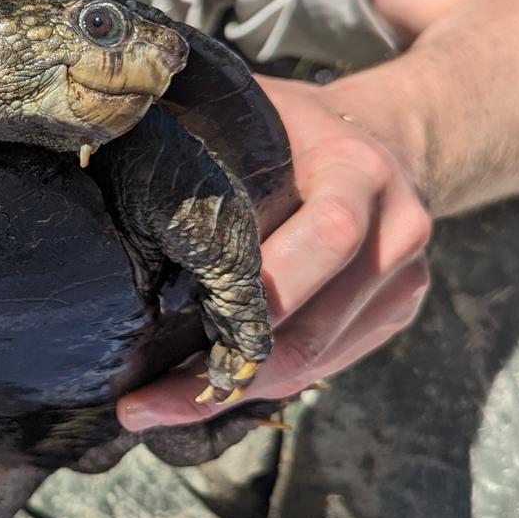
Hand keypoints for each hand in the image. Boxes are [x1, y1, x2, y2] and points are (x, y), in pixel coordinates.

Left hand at [118, 75, 431, 429]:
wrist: (390, 138)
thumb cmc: (296, 126)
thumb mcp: (263, 110)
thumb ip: (212, 132)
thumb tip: (115, 142)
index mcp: (360, 173)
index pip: (325, 237)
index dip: (254, 292)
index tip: (171, 330)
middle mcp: (396, 230)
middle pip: (312, 327)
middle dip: (224, 372)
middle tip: (146, 404)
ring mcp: (403, 280)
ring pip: (315, 360)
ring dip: (235, 391)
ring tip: (159, 407)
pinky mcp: (395, 314)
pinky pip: (326, 364)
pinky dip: (265, 383)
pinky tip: (206, 392)